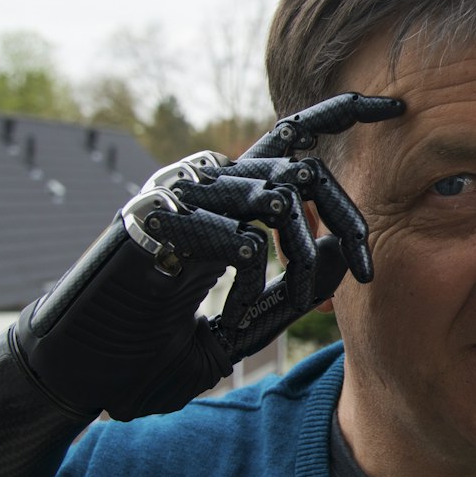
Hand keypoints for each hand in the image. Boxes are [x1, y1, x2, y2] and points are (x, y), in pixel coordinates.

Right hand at [12, 93, 402, 420]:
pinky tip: (234, 305)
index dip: (343, 111)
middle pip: (303, 169)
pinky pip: (236, 234)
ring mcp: (179, 196)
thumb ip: (296, 287)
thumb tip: (349, 249)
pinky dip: (250, 276)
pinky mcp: (157, 219)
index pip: (293, 135)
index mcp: (227, 195)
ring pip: (277, 197)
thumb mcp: (245, 321)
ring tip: (279, 306)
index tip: (396, 107)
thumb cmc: (156, 346)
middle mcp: (206, 183)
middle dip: (349, 216)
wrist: (79, 369)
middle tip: (371, 269)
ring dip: (298, 261)